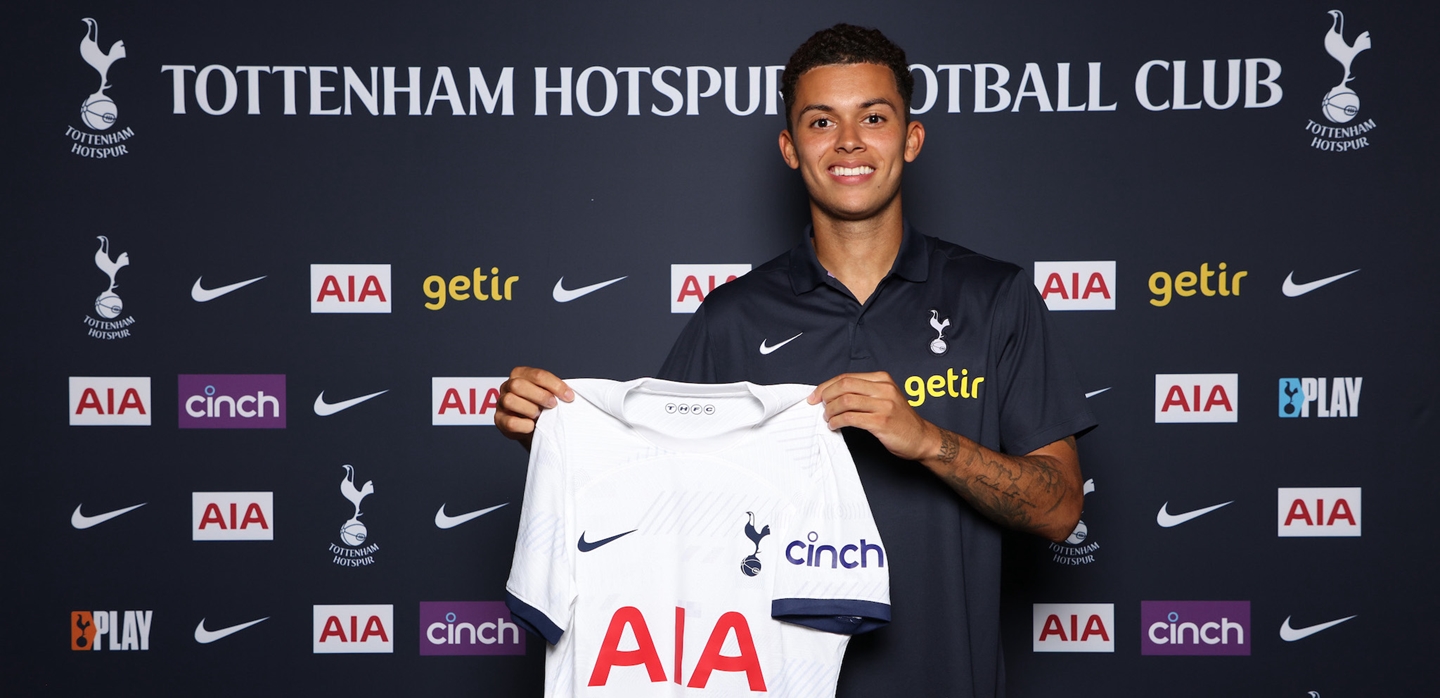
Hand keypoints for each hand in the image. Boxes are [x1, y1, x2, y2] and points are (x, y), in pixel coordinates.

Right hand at [496, 367, 572, 448]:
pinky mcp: (499, 420)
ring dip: (530, 409)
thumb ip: (555, 391)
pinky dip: (524, 425)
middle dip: (540, 396)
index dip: (555, 385)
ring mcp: (501, 402)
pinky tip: (532, 426)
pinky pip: (510, 422)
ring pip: (510, 400)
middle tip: (553, 405)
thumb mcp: (549, 394)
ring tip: (540, 416)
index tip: (569, 397)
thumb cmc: (542, 406)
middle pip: (518, 385)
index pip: (537, 375)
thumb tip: (569, 394)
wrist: (532, 427)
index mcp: (520, 374)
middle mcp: (507, 385)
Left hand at [808, 372, 937, 461]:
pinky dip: (837, 421)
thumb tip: (833, 394)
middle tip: (818, 406)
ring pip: (845, 401)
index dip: (827, 386)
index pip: (847, 377)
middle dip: (825, 395)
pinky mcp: (881, 422)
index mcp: (882, 380)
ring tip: (828, 418)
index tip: (816, 395)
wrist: (922, 438)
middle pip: (844, 385)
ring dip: (830, 410)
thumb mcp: (885, 397)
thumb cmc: (900, 421)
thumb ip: (864, 392)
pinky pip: (851, 418)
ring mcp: (884, 405)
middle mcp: (884, 389)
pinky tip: (834, 425)